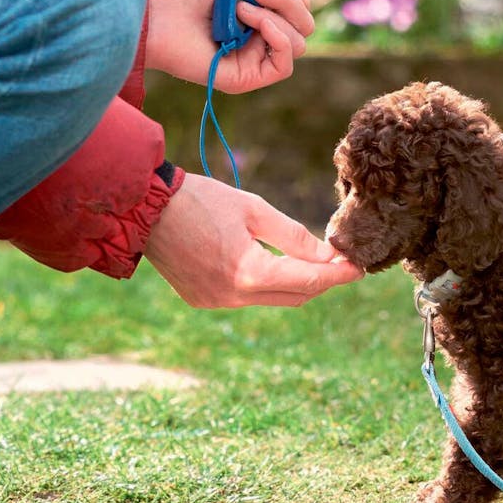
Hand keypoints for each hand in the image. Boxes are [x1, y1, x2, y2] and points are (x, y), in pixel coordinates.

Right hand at [143, 174, 362, 307]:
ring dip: (291, 283)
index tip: (359, 267)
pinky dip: (262, 284)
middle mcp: (233, 297)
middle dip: (319, 281)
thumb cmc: (200, 199)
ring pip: (270, 299)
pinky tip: (265, 262)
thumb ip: (294, 236)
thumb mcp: (253, 209)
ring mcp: (215, 302)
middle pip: (295, 297)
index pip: (309, 281)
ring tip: (306, 260)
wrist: (144, 209)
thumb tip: (328, 255)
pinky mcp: (201, 300)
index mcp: (249, 273)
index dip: (337, 274)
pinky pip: (245, 298)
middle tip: (338, 262)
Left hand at [144, 0, 314, 93]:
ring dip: (276, 17)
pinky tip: (253, 22)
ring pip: (298, 43)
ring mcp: (253, 60)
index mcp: (257, 16)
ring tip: (241, 8)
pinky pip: (284, 65)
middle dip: (289, 2)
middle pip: (304, 26)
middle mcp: (258, 40)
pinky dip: (278, 37)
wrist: (157, 13)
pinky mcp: (246, 78)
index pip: (298, 10)